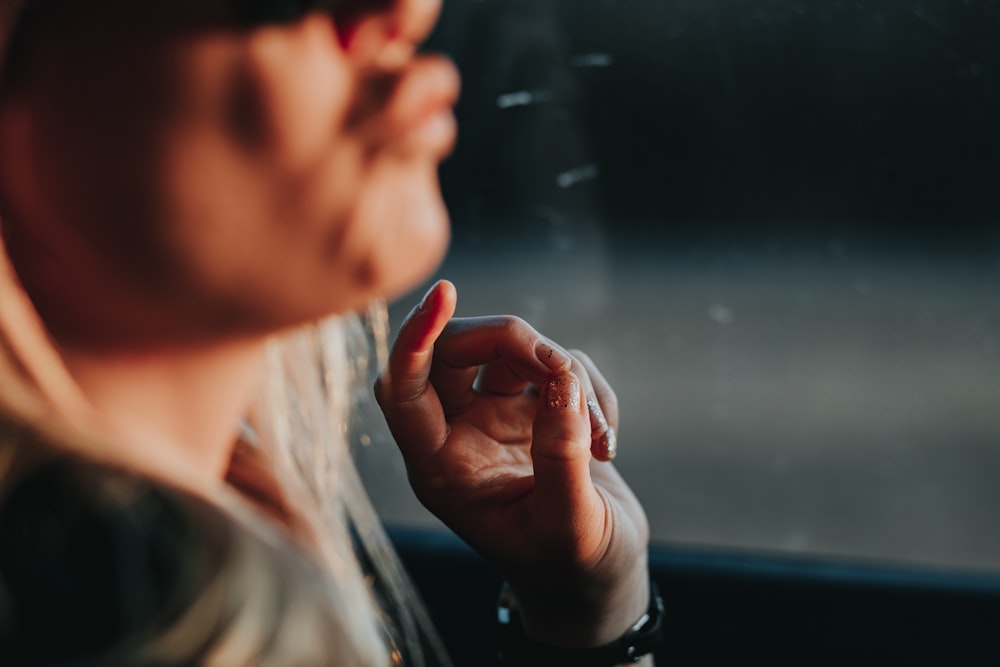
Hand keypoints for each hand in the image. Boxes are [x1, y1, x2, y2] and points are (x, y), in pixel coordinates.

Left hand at [375, 280, 650, 646]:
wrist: (599, 581)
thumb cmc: (574, 570)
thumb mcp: (572, 527)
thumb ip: (563, 457)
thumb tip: (563, 383)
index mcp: (441, 469)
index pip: (404, 391)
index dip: (414, 338)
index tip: (444, 293)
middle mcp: (459, 434)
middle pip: (457, 349)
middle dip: (515, 341)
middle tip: (565, 371)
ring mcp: (495, 417)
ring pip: (514, 351)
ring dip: (569, 375)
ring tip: (601, 439)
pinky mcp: (536, 407)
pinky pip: (559, 367)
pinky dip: (591, 390)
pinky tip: (606, 444)